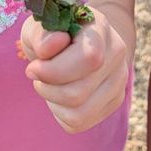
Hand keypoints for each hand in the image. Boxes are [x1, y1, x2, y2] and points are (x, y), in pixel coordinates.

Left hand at [21, 9, 128, 132]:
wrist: (73, 40)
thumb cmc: (52, 33)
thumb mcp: (38, 26)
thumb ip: (40, 34)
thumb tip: (50, 46)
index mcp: (99, 28)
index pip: (89, 59)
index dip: (54, 70)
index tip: (32, 68)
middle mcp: (117, 54)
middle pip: (78, 93)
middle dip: (46, 88)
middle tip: (37, 75)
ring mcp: (119, 80)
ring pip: (79, 114)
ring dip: (53, 102)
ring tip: (49, 85)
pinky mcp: (114, 102)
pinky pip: (79, 123)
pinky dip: (60, 114)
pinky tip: (60, 95)